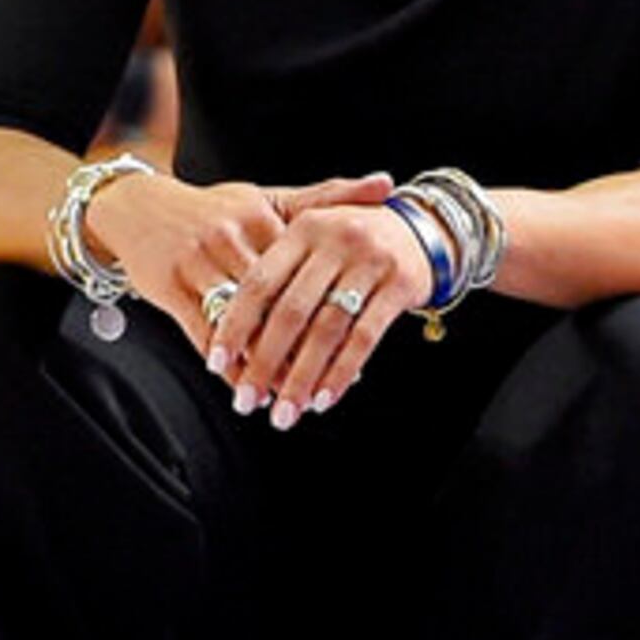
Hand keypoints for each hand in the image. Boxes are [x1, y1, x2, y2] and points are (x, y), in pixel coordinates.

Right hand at [84, 169, 389, 366]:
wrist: (139, 206)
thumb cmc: (213, 209)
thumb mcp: (268, 198)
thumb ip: (327, 197)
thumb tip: (388, 183)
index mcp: (260, 217)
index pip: (303, 271)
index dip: (328, 307)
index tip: (354, 336)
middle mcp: (229, 237)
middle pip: (275, 302)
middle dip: (301, 346)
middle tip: (325, 383)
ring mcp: (197, 263)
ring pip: (241, 323)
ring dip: (264, 364)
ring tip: (287, 396)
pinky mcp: (169, 288)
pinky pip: (202, 334)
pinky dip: (226, 364)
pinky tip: (242, 385)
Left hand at [204, 188, 441, 428]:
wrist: (422, 227)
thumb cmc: (353, 242)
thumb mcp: (313, 242)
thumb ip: (278, 278)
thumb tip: (234, 337)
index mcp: (302, 229)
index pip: (259, 283)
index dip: (234, 325)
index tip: (217, 362)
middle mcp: (333, 241)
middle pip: (289, 312)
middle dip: (264, 363)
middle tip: (246, 400)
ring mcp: (368, 262)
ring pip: (325, 330)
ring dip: (301, 378)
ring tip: (285, 412)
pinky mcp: (398, 285)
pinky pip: (364, 337)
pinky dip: (341, 372)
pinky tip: (324, 399)